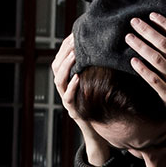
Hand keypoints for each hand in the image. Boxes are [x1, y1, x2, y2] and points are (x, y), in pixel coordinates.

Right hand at [52, 35, 112, 165]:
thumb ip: (98, 69)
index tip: (75, 33)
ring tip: (75, 54)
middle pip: (56, 66)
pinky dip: (72, 87)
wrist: (99, 133)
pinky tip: (78, 77)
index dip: (66, 45)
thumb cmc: (100, 105)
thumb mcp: (98, 84)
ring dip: (66, 65)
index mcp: (69, 80)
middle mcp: (64, 88)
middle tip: (75, 40)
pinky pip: (67, 98)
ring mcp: (67, 99)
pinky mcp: (73, 110)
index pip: (61, 57)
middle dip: (64, 52)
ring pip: (58, 80)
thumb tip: (109, 48)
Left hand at [126, 13, 165, 141]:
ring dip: (141, 46)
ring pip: (156, 59)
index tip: (152, 16)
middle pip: (164, 44)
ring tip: (129, 37)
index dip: (164, 24)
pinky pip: (153, 80)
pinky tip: (132, 61)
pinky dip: (143, 70)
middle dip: (148, 31)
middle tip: (134, 21)